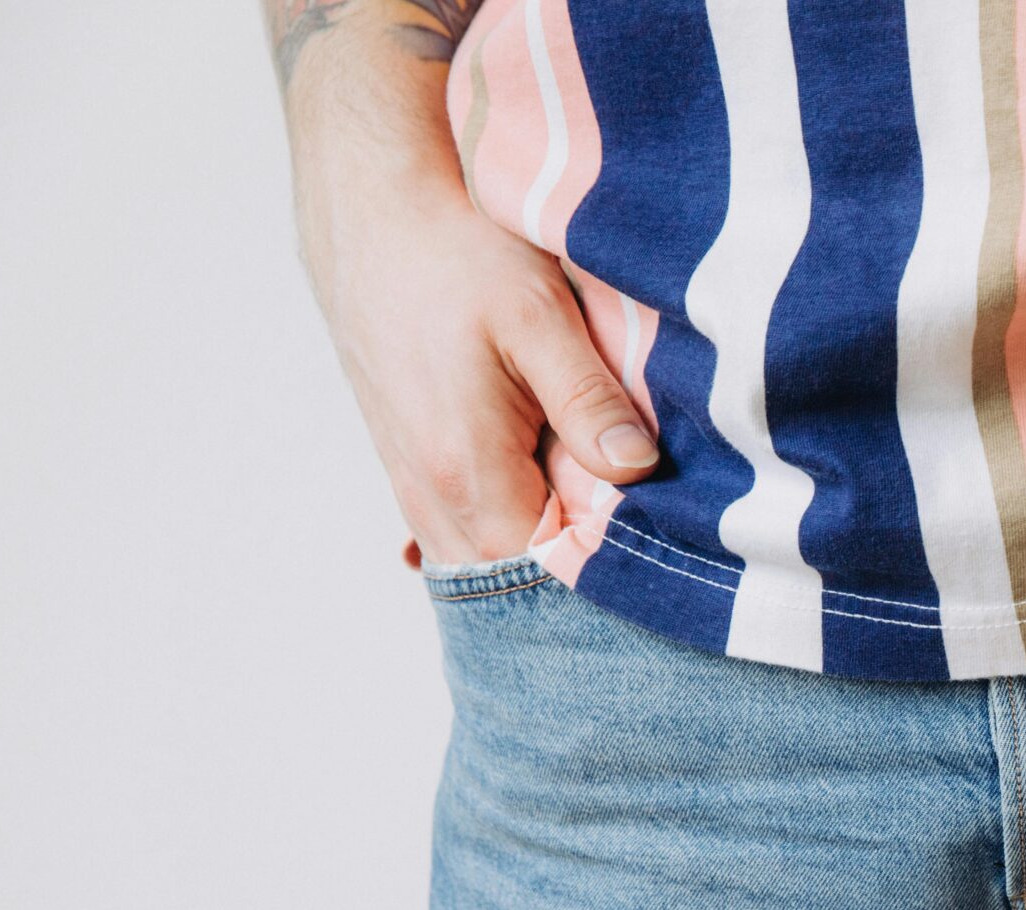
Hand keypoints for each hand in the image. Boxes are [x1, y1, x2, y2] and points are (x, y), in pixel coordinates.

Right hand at [293, 148, 657, 567]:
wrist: (371, 210)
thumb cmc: (455, 252)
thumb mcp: (538, 315)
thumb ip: (587, 399)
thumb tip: (637, 469)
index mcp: (466, 471)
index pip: (544, 572)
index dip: (603, 571)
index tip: (654, 550)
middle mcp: (430, 494)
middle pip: (511, 583)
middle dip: (572, 576)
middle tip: (634, 547)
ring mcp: (412, 484)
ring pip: (483, 562)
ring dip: (538, 553)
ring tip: (596, 527)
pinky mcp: (410, 465)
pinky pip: (461, 533)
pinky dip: (506, 534)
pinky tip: (548, 508)